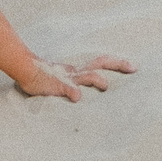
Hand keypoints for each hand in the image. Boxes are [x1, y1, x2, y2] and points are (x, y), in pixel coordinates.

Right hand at [13, 53, 136, 101]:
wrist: (27, 70)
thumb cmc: (47, 76)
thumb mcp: (66, 77)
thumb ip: (79, 82)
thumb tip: (91, 91)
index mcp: (80, 69)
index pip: (102, 62)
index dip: (118, 63)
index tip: (134, 66)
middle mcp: (77, 72)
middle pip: (101, 63)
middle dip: (117, 65)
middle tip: (133, 68)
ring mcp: (68, 78)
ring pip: (86, 76)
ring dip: (97, 80)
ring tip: (104, 85)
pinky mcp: (57, 86)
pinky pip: (67, 89)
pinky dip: (73, 92)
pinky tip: (77, 98)